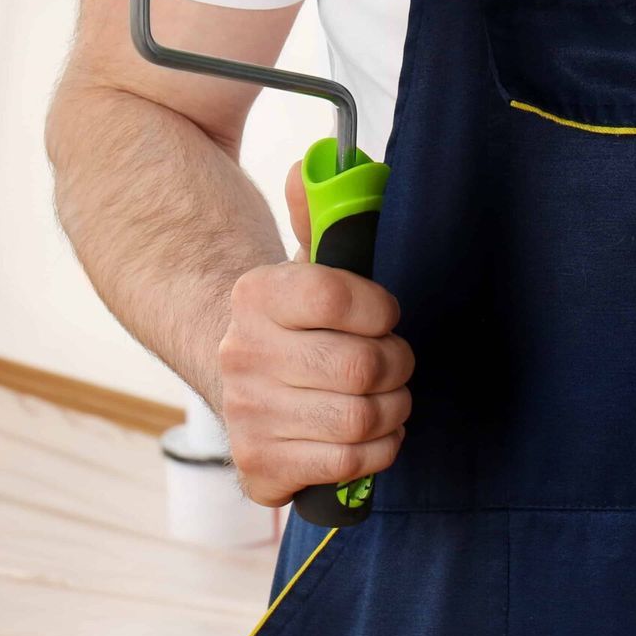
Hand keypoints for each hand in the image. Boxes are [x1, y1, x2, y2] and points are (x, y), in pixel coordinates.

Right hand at [214, 164, 412, 507]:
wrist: (239, 375)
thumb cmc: (296, 320)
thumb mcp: (309, 260)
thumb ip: (319, 210)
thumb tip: (310, 166)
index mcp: (254, 295)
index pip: (337, 295)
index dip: (379, 307)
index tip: (383, 313)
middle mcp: (240, 355)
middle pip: (361, 365)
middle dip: (397, 363)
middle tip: (394, 359)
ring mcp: (246, 415)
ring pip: (361, 418)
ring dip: (393, 409)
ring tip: (385, 395)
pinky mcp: (260, 468)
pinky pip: (349, 465)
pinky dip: (376, 451)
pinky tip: (367, 432)